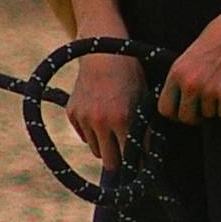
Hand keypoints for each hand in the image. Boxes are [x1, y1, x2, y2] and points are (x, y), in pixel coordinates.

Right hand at [68, 54, 145, 172]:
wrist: (102, 52)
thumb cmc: (130, 75)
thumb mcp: (143, 100)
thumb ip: (145, 129)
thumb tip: (148, 155)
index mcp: (123, 119)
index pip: (130, 159)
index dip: (137, 165)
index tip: (141, 169)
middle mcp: (101, 122)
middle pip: (110, 162)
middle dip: (120, 162)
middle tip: (128, 158)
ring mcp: (84, 118)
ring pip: (96, 150)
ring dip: (106, 147)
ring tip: (115, 132)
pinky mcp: (72, 113)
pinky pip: (84, 136)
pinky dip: (92, 133)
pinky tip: (101, 117)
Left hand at [161, 20, 220, 125]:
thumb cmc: (219, 34)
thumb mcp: (190, 54)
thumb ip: (183, 77)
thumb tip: (181, 100)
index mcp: (177, 72)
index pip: (165, 108)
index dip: (175, 113)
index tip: (184, 111)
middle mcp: (190, 83)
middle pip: (186, 117)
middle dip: (196, 116)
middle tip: (205, 107)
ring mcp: (210, 90)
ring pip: (209, 115)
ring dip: (215, 107)